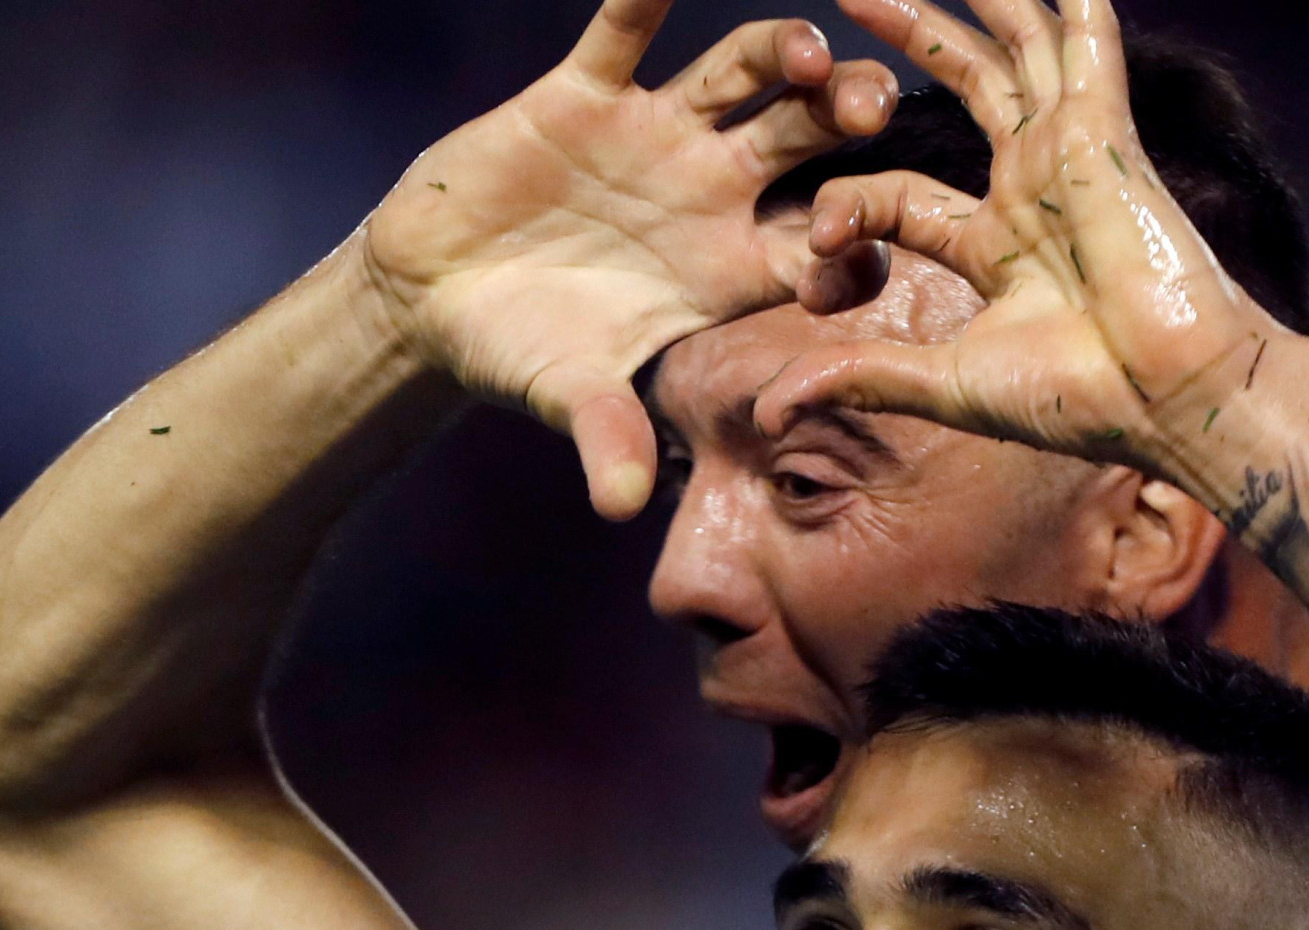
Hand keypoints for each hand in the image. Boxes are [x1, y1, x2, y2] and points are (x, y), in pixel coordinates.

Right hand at [361, 1, 899, 516]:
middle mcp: (711, 190)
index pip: (826, 251)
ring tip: (806, 51)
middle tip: (875, 111)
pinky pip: (623, 30)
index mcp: (730, 269)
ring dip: (780, 53)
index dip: (856, 247)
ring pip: (742, 73)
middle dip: (849, 120)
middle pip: (810, 139)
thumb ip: (605, 436)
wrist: (432, 298)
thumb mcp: (564, 394)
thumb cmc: (517, 352)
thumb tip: (621, 504)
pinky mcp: (584, 92)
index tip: (861, 248)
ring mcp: (656, 134)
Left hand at [759, 0, 1277, 489]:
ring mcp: (1071, 155)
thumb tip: (766, 410)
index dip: (849, 204)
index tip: (820, 239)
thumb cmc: (1076, 403)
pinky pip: (1087, 45)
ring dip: (975, 1)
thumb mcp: (946, 384)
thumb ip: (861, 375)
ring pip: (1018, 49)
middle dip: (908, 35)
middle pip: (965, 86)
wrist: (1167, 399)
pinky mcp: (1105, 136)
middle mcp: (1032, 187)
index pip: (899, 192)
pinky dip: (1072, 3)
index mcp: (993, 245)